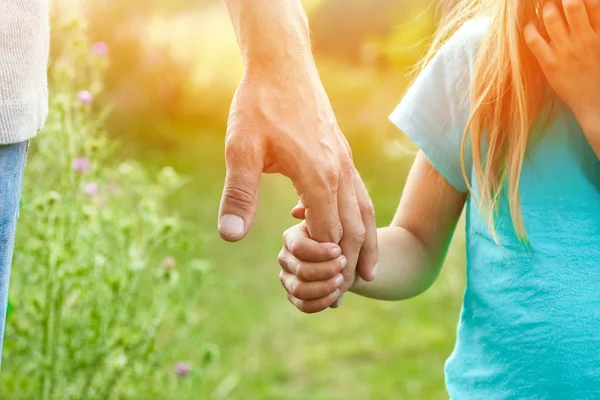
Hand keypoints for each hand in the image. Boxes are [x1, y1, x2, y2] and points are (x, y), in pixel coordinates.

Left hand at [218, 68, 377, 288]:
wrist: (282, 64)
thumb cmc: (259, 105)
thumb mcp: (241, 150)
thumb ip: (239, 194)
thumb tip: (230, 235)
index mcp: (318, 177)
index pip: (328, 235)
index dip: (322, 264)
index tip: (315, 287)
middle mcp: (340, 172)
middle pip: (354, 229)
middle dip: (350, 264)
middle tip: (343, 294)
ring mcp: (345, 161)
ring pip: (364, 212)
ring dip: (365, 244)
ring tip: (367, 273)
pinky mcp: (342, 153)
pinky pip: (359, 194)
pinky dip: (360, 219)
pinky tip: (348, 226)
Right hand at [278, 221, 347, 312]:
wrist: (345, 255)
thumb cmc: (341, 236)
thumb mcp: (339, 227)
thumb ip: (327, 224)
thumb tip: (297, 212)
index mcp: (292, 237)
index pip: (299, 247)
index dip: (321, 252)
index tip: (339, 251)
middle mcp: (285, 257)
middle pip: (302, 270)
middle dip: (328, 270)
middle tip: (344, 263)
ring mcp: (287, 277)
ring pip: (300, 290)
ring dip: (325, 287)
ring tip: (341, 279)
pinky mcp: (294, 294)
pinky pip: (304, 305)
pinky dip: (322, 302)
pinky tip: (336, 294)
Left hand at [525, 0, 599, 126]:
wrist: (595, 102)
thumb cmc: (599, 74)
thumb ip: (596, 27)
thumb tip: (586, 12)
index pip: (592, 2)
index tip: (570, 0)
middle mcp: (584, 39)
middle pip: (571, 4)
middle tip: (557, 2)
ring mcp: (566, 51)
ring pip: (551, 17)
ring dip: (546, 9)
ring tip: (546, 10)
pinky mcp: (549, 64)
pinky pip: (534, 39)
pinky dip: (530, 28)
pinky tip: (531, 26)